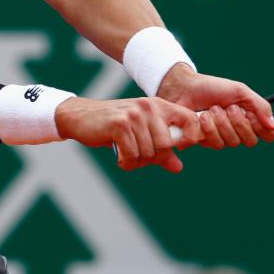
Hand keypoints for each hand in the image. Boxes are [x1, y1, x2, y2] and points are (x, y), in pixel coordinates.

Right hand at [55, 96, 201, 172]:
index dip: (191, 137)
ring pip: (148, 153)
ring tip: (127, 155)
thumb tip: (178, 167)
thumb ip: (161, 150)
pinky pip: (132, 155)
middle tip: (139, 156)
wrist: (82, 116)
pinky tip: (119, 157)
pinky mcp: (120, 124)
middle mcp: (149, 107)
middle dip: (153, 158)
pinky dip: (126, 163)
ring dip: (137, 162)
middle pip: (166, 145)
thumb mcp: (141, 134)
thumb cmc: (115, 127)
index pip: (190, 119)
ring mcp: (134, 115)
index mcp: (159, 106)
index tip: (179, 149)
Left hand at [157, 63, 273, 148]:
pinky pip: (213, 143)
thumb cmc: (213, 88)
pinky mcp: (205, 141)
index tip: (251, 116)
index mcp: (249, 119)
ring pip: (230, 143)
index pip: (267, 135)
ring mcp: (221, 137)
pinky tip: (202, 117)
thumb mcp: (240, 92)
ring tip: (211, 109)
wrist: (185, 88)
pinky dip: (208, 128)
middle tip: (227, 108)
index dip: (262, 129)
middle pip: (249, 141)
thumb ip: (260, 107)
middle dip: (238, 123)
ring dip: (221, 123)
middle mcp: (237, 130)